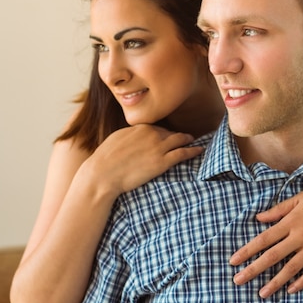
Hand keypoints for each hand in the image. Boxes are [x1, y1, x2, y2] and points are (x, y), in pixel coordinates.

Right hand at [80, 124, 202, 196]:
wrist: (102, 174)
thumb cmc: (105, 159)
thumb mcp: (118, 138)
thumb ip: (131, 134)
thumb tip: (136, 135)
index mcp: (141, 127)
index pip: (159, 128)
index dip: (165, 134)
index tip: (170, 137)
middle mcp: (152, 134)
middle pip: (171, 133)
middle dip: (178, 136)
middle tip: (187, 138)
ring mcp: (159, 148)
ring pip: (180, 140)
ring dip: (188, 140)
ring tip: (195, 141)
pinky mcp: (162, 162)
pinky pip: (183, 153)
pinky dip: (193, 150)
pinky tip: (200, 150)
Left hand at [229, 184, 302, 297]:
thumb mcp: (301, 198)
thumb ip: (279, 209)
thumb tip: (259, 217)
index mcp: (291, 221)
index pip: (264, 239)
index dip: (247, 250)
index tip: (233, 260)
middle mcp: (300, 236)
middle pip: (272, 256)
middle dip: (253, 269)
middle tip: (237, 280)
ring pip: (290, 268)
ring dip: (274, 282)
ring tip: (261, 293)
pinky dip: (301, 282)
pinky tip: (291, 290)